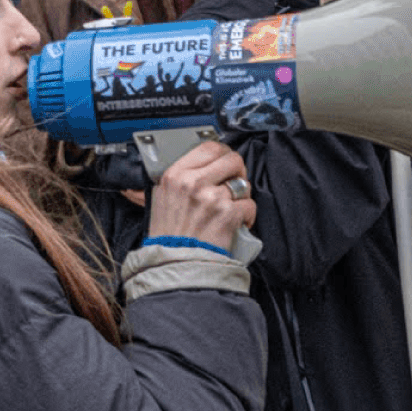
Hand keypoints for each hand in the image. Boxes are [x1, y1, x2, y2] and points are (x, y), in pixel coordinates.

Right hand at [146, 139, 256, 253]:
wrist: (176, 263)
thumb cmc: (168, 235)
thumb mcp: (161, 197)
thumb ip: (179, 178)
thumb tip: (202, 165)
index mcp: (176, 174)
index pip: (208, 147)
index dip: (223, 153)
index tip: (225, 162)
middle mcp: (193, 182)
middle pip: (232, 160)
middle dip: (238, 172)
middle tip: (234, 183)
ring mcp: (211, 198)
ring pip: (243, 184)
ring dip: (242, 196)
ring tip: (231, 208)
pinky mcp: (228, 214)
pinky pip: (249, 205)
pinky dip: (247, 216)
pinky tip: (235, 223)